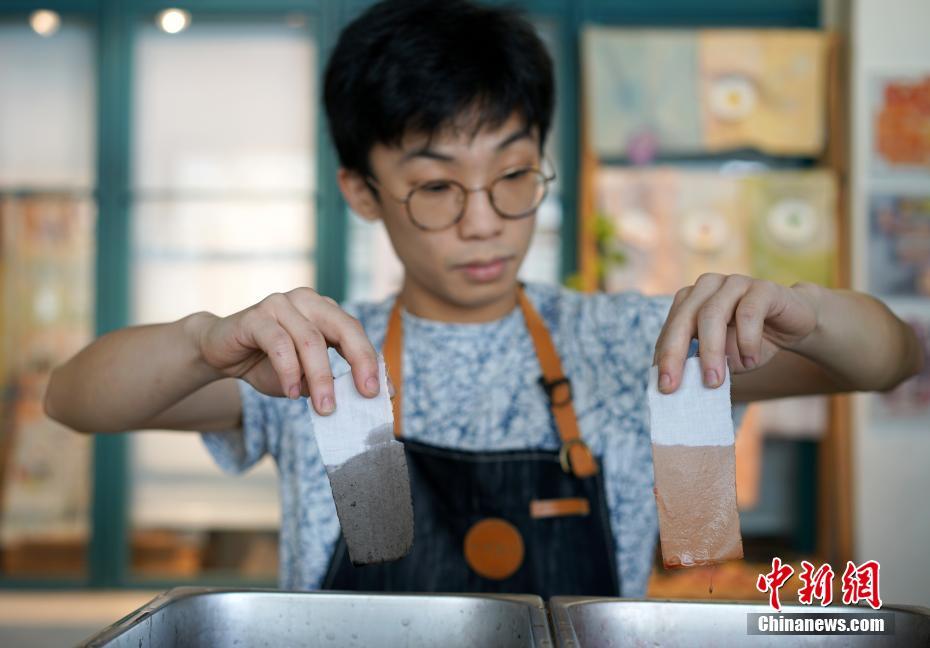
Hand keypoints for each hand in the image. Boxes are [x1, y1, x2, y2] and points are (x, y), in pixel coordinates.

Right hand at [195, 288, 379, 413]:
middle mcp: (307, 301)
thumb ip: (335, 382)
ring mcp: (280, 304)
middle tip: (364, 394)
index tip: (380, 393)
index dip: (370, 361)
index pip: (355, 332)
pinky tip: (292, 393)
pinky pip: (279, 344)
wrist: (219, 352)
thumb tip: (371, 399)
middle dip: (359, 362)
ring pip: (311, 340)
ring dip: (320, 378)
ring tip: (324, 407)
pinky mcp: (256, 316)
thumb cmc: (267, 364)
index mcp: (324, 311)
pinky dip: (289, 372)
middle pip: (343, 327)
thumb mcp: (306, 377)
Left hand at [652, 274, 819, 392]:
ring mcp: (734, 283)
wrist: (794, 324)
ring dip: (710, 351)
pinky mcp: (762, 288)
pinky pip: (748, 313)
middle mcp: (707, 287)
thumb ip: (702, 365)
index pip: (670, 329)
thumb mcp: (724, 358)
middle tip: (672, 385)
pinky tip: (751, 361)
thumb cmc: (750, 342)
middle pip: (684, 319)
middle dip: (675, 354)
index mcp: (691, 301)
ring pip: (712, 314)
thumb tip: (679, 386)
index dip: (663, 356)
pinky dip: (747, 341)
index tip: (661, 386)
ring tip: (714, 382)